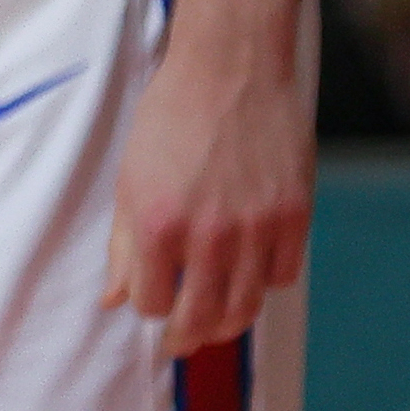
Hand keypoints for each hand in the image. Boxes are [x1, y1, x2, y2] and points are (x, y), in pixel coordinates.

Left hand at [107, 0, 313, 356]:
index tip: (151, 300)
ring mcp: (257, 228)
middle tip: (182, 341)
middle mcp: (210, 235)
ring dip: (228, 321)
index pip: (152, 304)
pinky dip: (265, 282)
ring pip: (246, 307)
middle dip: (187, 336)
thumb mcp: (131, 177)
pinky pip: (282, 276)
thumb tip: (114, 300)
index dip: (149, 306)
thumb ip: (124, 244)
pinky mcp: (295, 216)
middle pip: (202, 319)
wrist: (229, 68)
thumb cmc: (171, 117)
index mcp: (159, 224)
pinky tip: (250, 271)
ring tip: (215, 318)